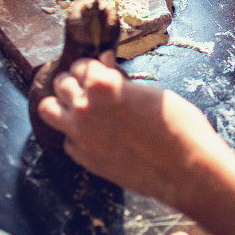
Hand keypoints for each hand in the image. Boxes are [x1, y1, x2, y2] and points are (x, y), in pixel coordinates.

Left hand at [38, 58, 220, 205]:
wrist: (185, 169)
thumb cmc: (178, 125)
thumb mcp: (151, 92)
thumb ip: (120, 79)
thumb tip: (105, 65)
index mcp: (102, 85)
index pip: (81, 65)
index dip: (94, 65)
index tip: (101, 68)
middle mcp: (84, 108)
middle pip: (62, 84)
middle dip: (75, 80)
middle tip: (89, 84)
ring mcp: (81, 136)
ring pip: (48, 110)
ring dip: (62, 104)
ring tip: (79, 104)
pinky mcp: (85, 159)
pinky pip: (67, 140)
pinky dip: (75, 134)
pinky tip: (93, 133)